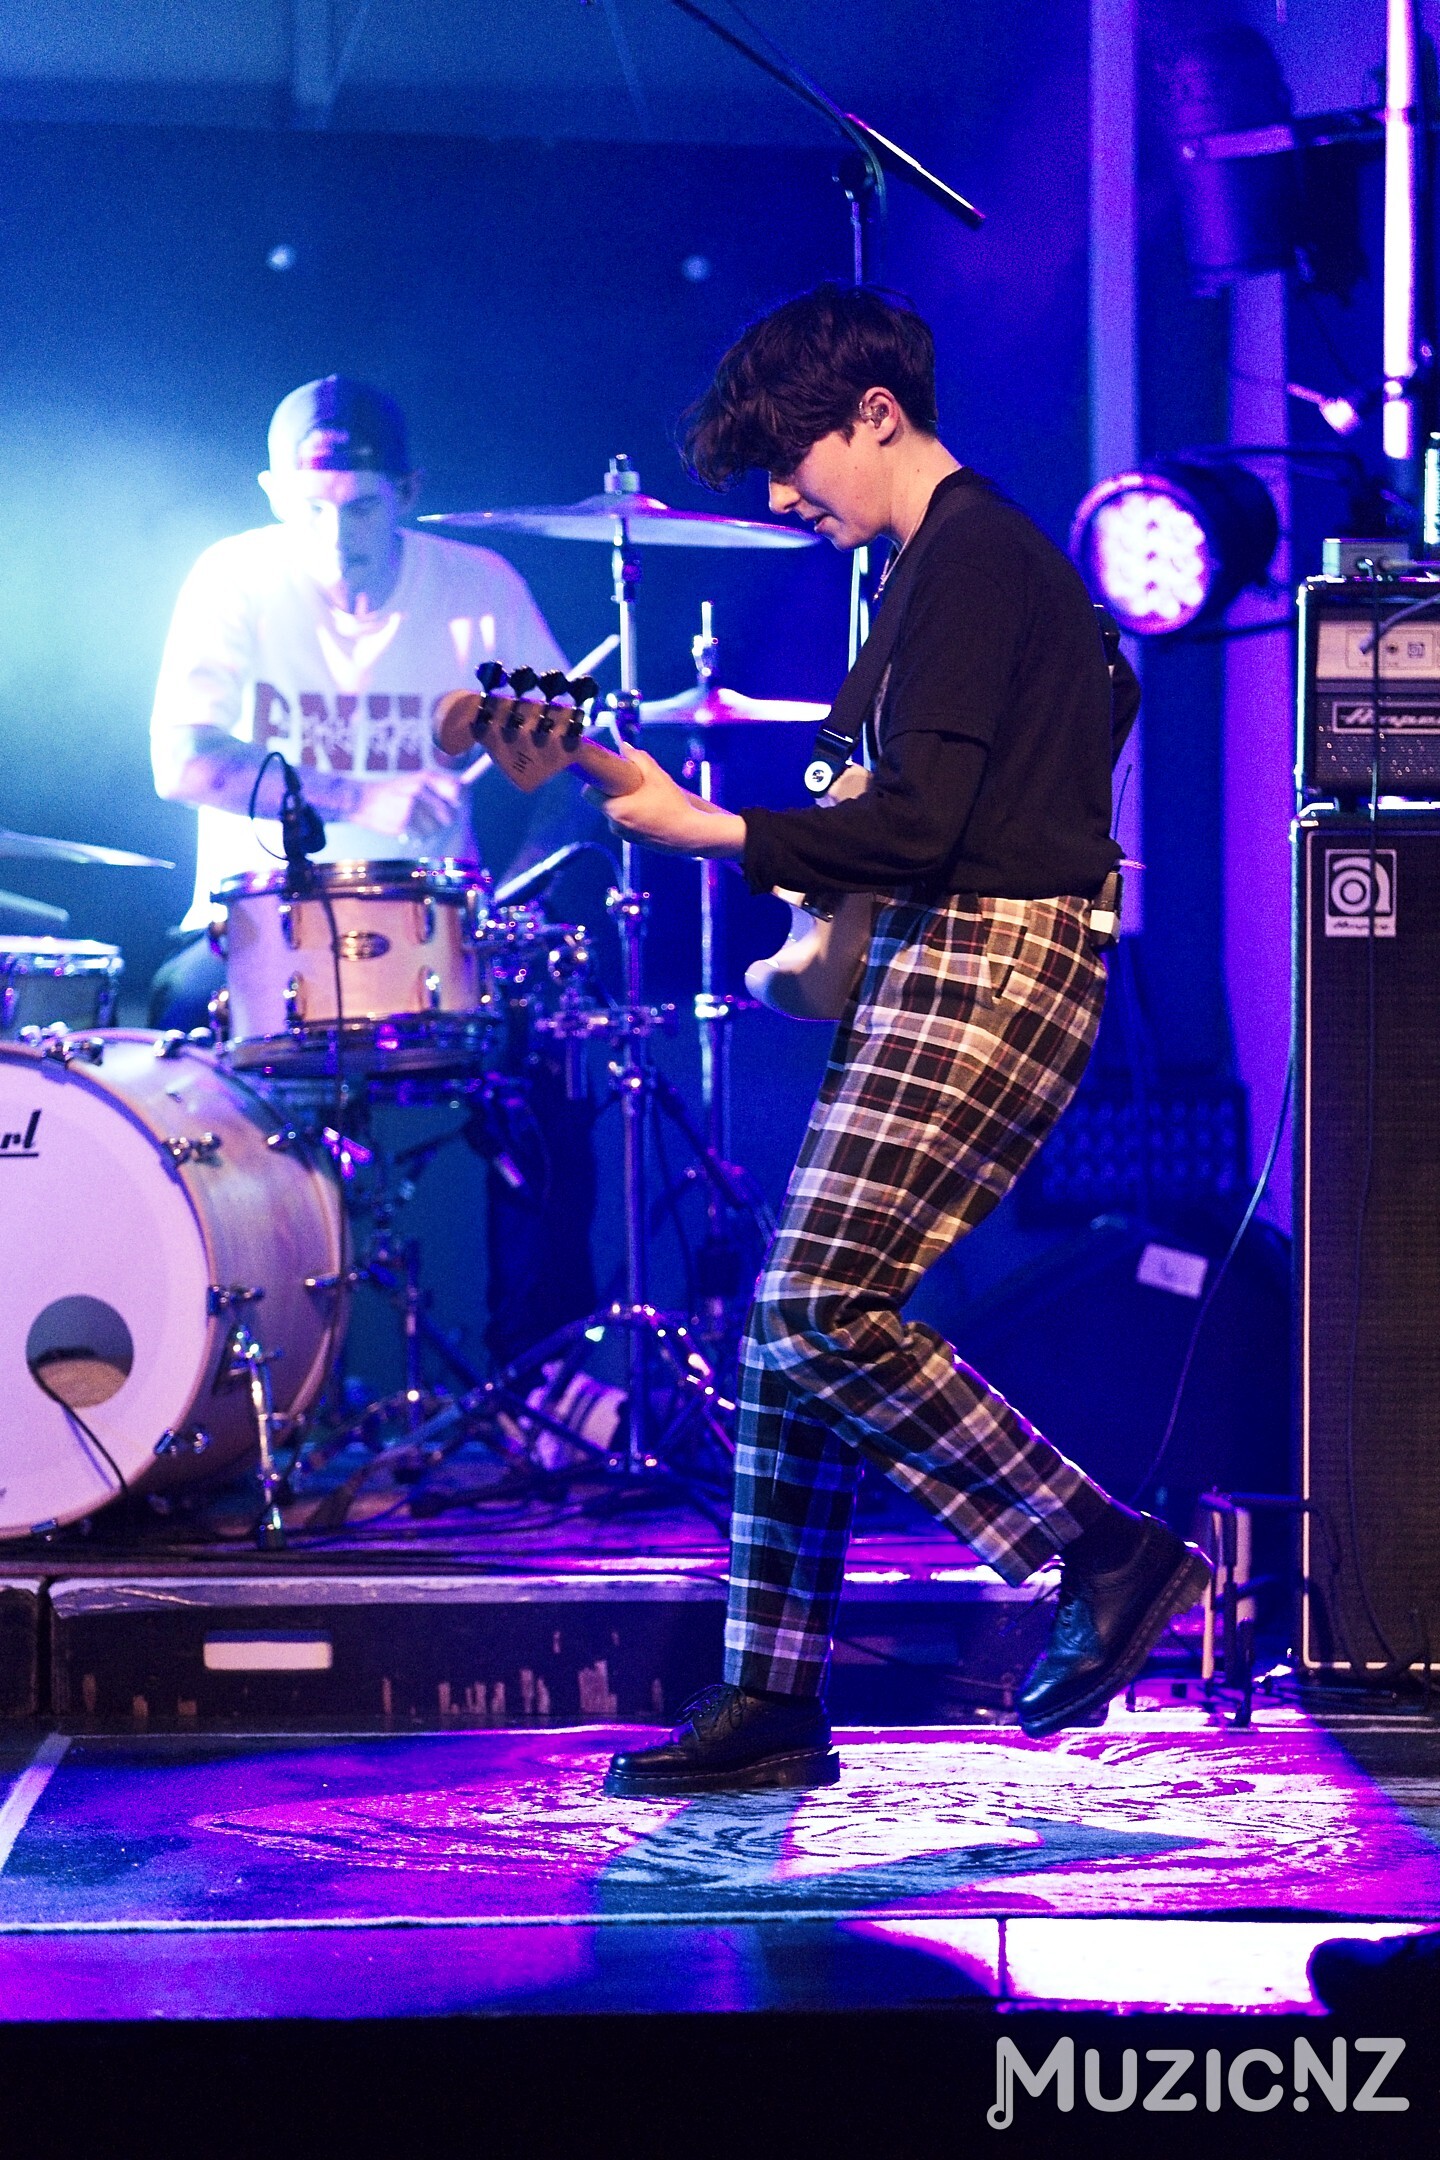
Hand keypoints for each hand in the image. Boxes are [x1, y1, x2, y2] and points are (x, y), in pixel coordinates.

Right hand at [362, 769, 463, 842]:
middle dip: (443, 821)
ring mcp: (413, 805)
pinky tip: (404, 826)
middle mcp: (421, 790)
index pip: (458, 789)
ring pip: (436, 828)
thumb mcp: (414, 781)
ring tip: (413, 821)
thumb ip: (438, 787)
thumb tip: (464, 792)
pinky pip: (421, 835)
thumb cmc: (391, 793)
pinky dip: (415, 834)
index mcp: (426, 778)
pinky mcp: (404, 821)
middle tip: (431, 819)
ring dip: (427, 830)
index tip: (456, 806)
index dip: (460, 801)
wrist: (362, 799)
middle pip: (450, 815)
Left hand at [599, 747, 745, 858]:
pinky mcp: (635, 842)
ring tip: (646, 797)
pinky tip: (652, 810)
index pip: (588, 793)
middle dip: (613, 791)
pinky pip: (627, 824)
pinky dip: (634, 815)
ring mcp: (625, 836)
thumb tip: (624, 747)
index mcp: (615, 809)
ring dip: (625, 804)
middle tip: (632, 783)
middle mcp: (615, 825)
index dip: (596, 781)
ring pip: (616, 814)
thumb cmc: (673, 805)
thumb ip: (638, 758)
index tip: (608, 774)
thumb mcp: (657, 776)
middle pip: (603, 803)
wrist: (691, 834)